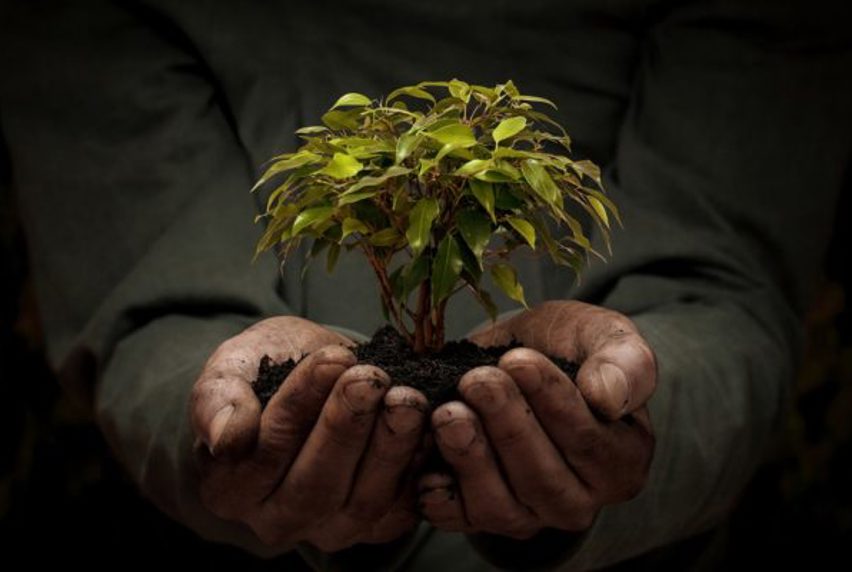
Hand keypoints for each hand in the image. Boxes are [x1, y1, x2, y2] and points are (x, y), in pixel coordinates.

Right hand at [190, 316, 427, 551]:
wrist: (310, 381)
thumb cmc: (264, 374)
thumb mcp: (232, 368)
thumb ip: (217, 399)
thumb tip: (226, 439)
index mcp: (229, 488)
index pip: (265, 452)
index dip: (300, 404)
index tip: (331, 358)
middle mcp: (278, 520)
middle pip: (314, 484)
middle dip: (348, 426)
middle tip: (371, 378)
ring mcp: (330, 528)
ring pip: (363, 500)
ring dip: (390, 447)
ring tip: (406, 397)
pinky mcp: (376, 525)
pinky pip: (401, 506)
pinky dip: (418, 467)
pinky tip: (428, 425)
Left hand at [418, 301, 655, 538]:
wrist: (514, 360)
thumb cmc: (566, 346)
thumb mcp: (603, 335)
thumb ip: (625, 362)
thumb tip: (609, 398)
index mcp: (622, 459)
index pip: (589, 442)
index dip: (552, 402)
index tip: (518, 362)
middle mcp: (579, 499)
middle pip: (542, 478)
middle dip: (506, 425)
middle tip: (477, 380)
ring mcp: (529, 513)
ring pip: (499, 505)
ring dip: (470, 457)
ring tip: (448, 412)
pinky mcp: (481, 516)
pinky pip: (458, 518)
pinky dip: (438, 494)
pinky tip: (426, 459)